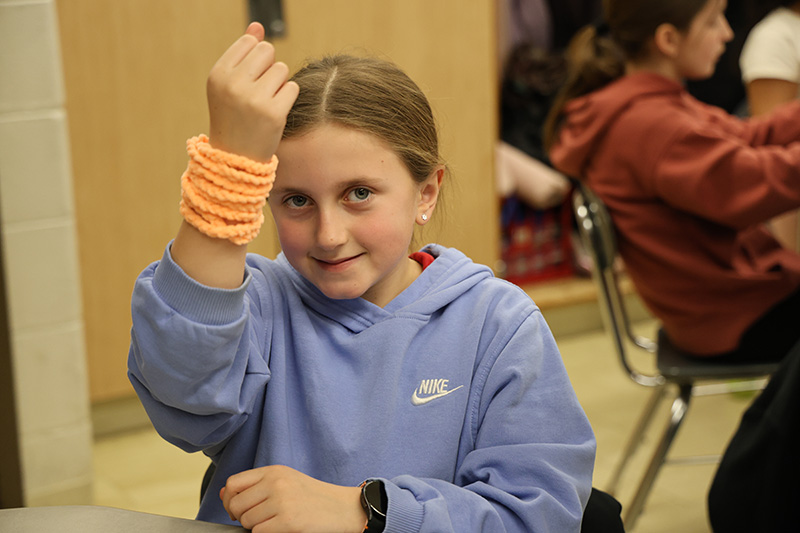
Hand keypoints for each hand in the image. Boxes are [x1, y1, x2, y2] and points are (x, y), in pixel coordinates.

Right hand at [206, 22, 298, 161]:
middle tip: (259, 91)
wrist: (235, 158)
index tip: (248, 79)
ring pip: (282, 69)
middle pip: (268, 51)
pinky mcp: (273, 113)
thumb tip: (258, 26)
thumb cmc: (233, 116)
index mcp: (218, 74)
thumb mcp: (230, 83)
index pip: (250, 42)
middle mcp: (233, 84)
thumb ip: (244, 52)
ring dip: (279, 83)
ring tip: (266, 101)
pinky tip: (275, 111)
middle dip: (268, 68)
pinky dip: (287, 98)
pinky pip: (292, 88)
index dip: (255, 59)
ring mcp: (253, 98)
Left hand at [220, 465, 366, 531]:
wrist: (342, 508)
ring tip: (275, 523)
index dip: (230, 500)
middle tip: (259, 519)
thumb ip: (255, 485)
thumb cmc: (313, 497)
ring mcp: (281, 501)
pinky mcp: (287, 521)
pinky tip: (280, 529)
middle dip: (242, 517)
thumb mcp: (285, 481)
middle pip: (236, 505)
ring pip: (246, 521)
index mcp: (274, 471)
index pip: (233, 483)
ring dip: (256, 527)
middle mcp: (275, 483)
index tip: (238, 509)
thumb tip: (224, 494)